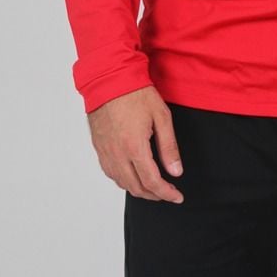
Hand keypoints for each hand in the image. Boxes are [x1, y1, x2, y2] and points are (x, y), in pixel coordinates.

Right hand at [87, 85, 184, 202]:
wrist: (109, 80)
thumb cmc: (136, 93)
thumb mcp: (161, 116)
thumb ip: (169, 147)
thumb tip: (176, 171)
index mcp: (135, 147)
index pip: (152, 182)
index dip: (166, 193)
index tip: (177, 197)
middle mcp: (118, 154)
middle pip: (136, 187)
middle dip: (154, 195)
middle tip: (168, 193)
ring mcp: (106, 152)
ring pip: (122, 183)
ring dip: (139, 189)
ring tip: (153, 186)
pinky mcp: (99, 147)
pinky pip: (110, 173)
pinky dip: (124, 180)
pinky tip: (133, 175)